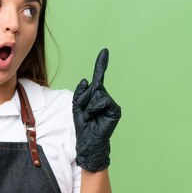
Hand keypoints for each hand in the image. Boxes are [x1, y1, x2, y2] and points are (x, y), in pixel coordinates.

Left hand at [72, 48, 120, 171]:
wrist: (88, 141)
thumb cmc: (83, 125)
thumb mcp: (76, 106)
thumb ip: (80, 93)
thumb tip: (85, 80)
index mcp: (96, 96)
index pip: (98, 77)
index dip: (101, 64)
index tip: (104, 51)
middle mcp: (105, 97)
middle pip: (93, 87)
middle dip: (84, 99)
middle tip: (85, 113)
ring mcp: (111, 103)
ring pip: (97, 93)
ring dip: (88, 105)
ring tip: (89, 117)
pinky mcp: (115, 109)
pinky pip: (102, 101)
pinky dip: (94, 109)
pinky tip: (94, 117)